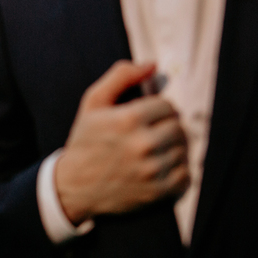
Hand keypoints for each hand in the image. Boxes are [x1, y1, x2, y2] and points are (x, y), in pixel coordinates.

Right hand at [56, 61, 188, 224]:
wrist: (72, 187)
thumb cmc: (85, 142)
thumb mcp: (93, 102)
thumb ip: (121, 76)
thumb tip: (152, 65)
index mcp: (129, 119)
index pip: (168, 106)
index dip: (158, 111)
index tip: (147, 119)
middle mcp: (144, 144)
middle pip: (178, 128)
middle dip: (167, 128)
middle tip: (152, 134)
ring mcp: (152, 170)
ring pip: (184, 150)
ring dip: (173, 150)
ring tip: (155, 152)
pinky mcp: (157, 193)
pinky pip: (185, 176)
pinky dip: (178, 172)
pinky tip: (161, 169)